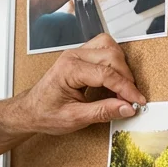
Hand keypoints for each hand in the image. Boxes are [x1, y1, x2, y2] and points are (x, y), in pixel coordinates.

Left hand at [12, 33, 145, 135]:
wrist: (29, 110)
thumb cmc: (45, 113)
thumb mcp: (74, 118)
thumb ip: (102, 112)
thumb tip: (127, 108)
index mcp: (69, 69)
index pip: (106, 74)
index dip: (126, 89)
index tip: (137, 101)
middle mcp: (73, 56)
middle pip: (112, 57)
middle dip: (126, 78)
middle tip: (130, 99)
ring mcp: (77, 54)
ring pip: (110, 48)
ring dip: (121, 67)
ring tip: (122, 89)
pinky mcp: (81, 57)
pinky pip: (104, 50)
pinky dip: (114, 63)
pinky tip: (114, 81)